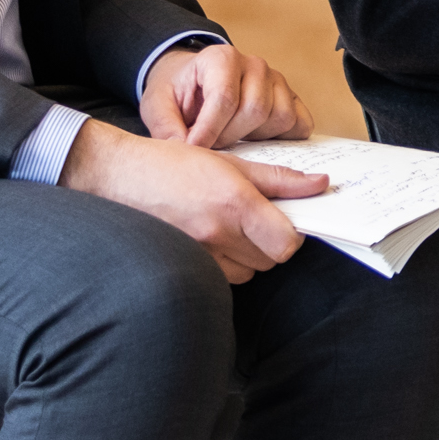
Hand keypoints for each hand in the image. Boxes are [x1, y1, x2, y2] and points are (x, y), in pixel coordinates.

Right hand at [64, 121, 321, 282]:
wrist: (118, 175)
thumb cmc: (172, 164)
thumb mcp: (231, 162)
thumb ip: (279, 179)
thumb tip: (320, 185)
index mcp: (234, 204)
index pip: (286, 244)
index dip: (293, 236)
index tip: (287, 222)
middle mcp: (217, 233)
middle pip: (270, 260)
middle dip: (271, 243)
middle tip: (258, 221)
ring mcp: (198, 253)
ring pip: (247, 273)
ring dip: (249, 256)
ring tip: (232, 228)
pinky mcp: (183, 263)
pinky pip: (222, 277)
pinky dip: (226, 264)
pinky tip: (213, 239)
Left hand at [141, 41, 306, 148]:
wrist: (194, 80)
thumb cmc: (178, 92)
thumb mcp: (157, 105)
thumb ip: (165, 127)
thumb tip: (184, 149)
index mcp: (221, 58)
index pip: (225, 98)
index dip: (209, 130)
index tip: (194, 149)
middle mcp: (255, 65)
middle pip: (255, 110)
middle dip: (230, 136)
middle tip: (210, 144)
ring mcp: (278, 80)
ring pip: (281, 117)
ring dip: (255, 138)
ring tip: (231, 137)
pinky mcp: (292, 97)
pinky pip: (300, 123)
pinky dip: (283, 138)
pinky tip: (257, 139)